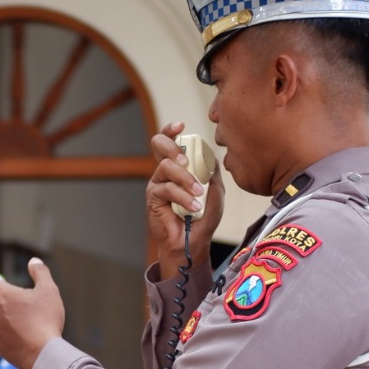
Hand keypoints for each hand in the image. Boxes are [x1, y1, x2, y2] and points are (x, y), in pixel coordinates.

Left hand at [0, 251, 65, 368]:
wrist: (44, 356)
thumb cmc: (46, 320)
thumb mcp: (49, 291)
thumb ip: (40, 272)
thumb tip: (33, 262)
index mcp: (1, 294)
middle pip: (1, 299)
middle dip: (14, 302)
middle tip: (33, 312)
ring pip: (2, 317)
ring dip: (14, 319)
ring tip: (32, 328)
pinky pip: (3, 334)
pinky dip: (14, 335)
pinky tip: (27, 340)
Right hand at [146, 121, 225, 275]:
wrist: (193, 242)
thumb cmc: (204, 218)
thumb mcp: (215, 192)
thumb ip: (212, 174)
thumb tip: (212, 157)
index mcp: (178, 166)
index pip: (169, 141)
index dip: (171, 130)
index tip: (181, 126)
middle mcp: (165, 172)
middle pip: (158, 144)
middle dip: (172, 147)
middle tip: (186, 160)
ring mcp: (157, 184)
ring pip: (166, 167)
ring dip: (185, 178)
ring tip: (198, 193)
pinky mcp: (153, 198)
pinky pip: (166, 189)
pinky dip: (183, 197)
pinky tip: (194, 208)